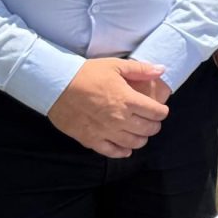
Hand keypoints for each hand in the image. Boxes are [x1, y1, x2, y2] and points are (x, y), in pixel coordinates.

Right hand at [48, 57, 169, 158]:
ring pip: (133, 143)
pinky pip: (111, 152)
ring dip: (141, 139)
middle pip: (148, 130)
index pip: (156, 113)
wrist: (56, 85)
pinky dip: (122, 152)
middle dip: (154, 126)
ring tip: (139, 134)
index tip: (159, 110)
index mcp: (128, 100)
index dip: (161, 112)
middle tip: (151, 122)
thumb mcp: (115, 65)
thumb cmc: (87, 74)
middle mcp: (120, 119)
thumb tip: (161, 70)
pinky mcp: (91, 140)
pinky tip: (125, 149)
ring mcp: (106, 131)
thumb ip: (141, 69)